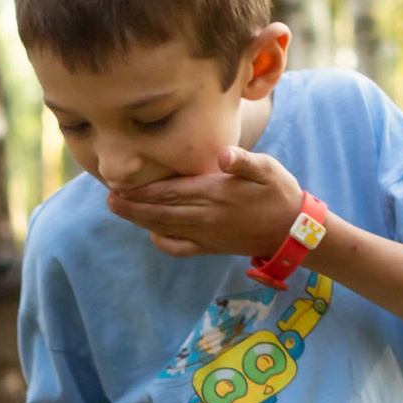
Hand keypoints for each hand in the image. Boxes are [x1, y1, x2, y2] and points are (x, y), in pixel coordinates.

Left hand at [105, 147, 305, 259]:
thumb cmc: (279, 193)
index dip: (143, 190)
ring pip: (165, 228)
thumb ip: (244, 161)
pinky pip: (180, 248)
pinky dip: (163, 242)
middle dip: (132, 206)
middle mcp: (205, 217)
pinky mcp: (211, 247)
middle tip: (109, 198)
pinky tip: (152, 233)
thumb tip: (225, 155)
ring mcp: (206, 235)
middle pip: (160, 211)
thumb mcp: (268, 168)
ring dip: (140, 220)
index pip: (170, 191)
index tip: (121, 184)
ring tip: (119, 210)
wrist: (293, 230)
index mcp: (214, 194)